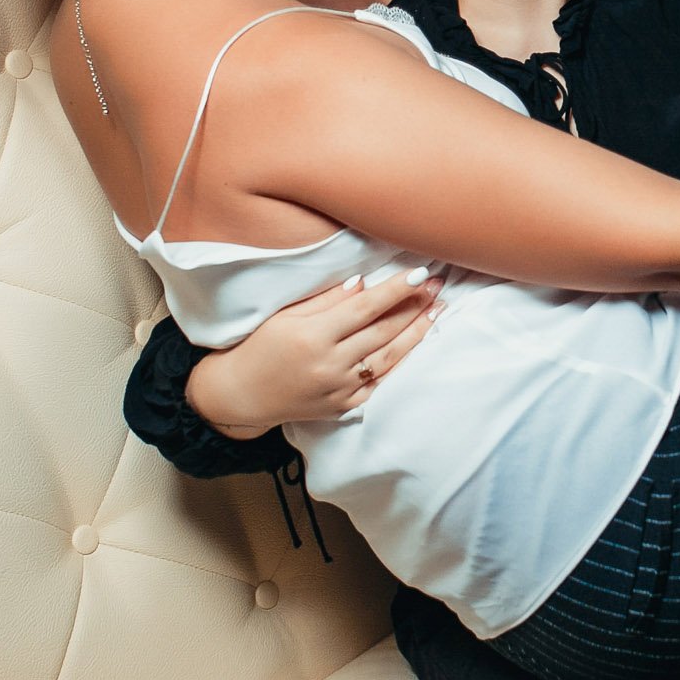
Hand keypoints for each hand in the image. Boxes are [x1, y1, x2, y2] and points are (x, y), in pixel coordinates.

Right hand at [184, 270, 443, 435]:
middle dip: (414, 306)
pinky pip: (379, 381)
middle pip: (383, 331)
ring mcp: (340, 388)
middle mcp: (330, 364)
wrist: (241, 395)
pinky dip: (399, 362)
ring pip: (388, 357)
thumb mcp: (286, 316)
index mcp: (313, 336)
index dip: (396, 290)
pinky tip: (415, 344)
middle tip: (438, 286)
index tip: (422, 273)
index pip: (366, 307)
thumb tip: (364, 283)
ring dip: (416, 332)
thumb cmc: (259, 347)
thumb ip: (327, 300)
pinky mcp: (344, 406)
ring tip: (437, 310)